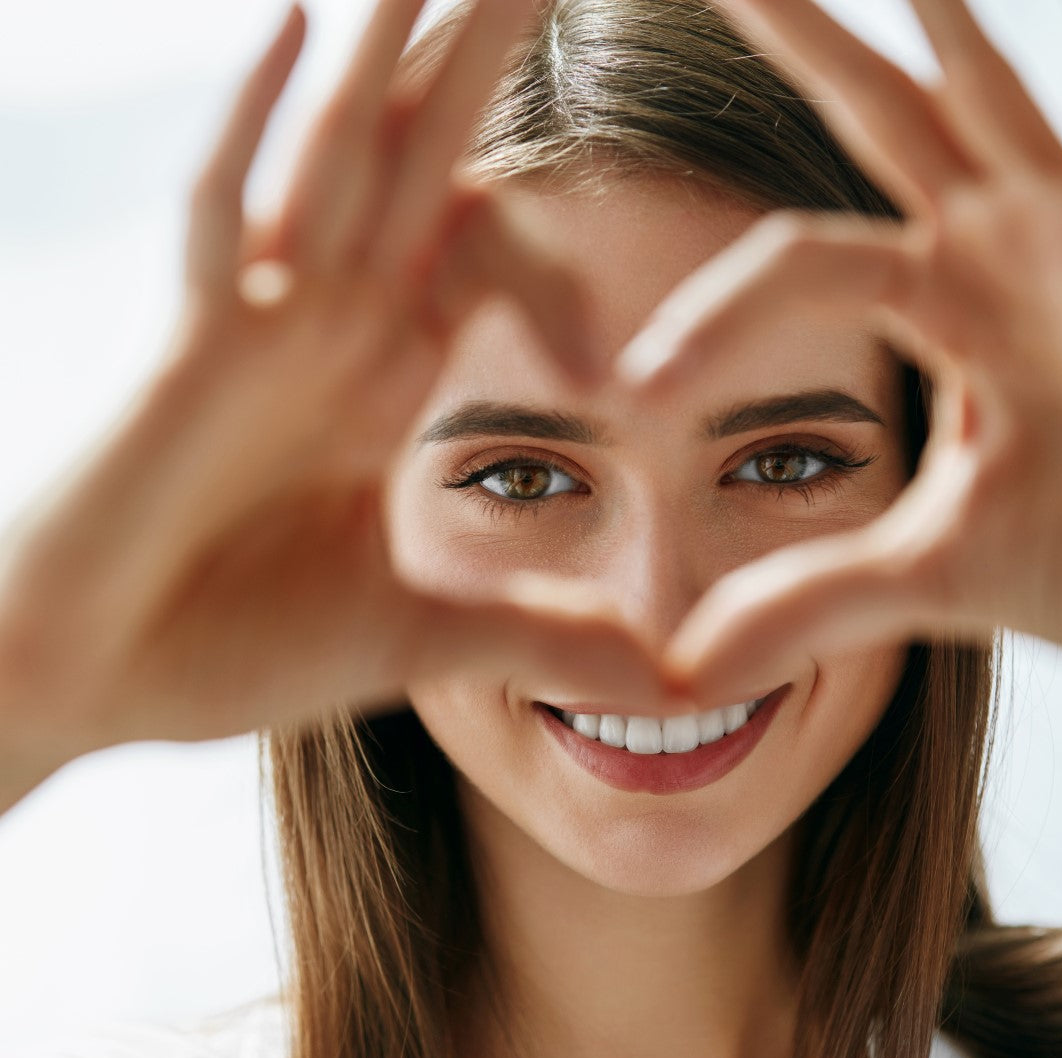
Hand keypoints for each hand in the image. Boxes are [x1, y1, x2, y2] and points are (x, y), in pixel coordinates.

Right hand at [0, 0, 675, 805]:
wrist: (92, 685)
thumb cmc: (228, 651)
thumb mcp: (423, 640)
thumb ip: (543, 639)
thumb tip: (668, 683)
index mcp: (381, 380)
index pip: (480, 256)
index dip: (547, 233)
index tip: (617, 188)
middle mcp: (327, 330)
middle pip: (423, 167)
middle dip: (481, 62)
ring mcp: (254, 328)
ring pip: (338, 160)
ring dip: (393, 54)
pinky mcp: (185, 351)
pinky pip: (222, 215)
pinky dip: (258, 126)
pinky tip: (302, 24)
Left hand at [615, 0, 1061, 702]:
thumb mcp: (925, 578)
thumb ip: (807, 603)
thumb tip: (687, 670)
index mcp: (935, 310)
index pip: (792, 265)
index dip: (710, 320)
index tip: (633, 393)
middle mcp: (994, 251)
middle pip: (870, 116)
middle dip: (796, 39)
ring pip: (985, 92)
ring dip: (934, 14)